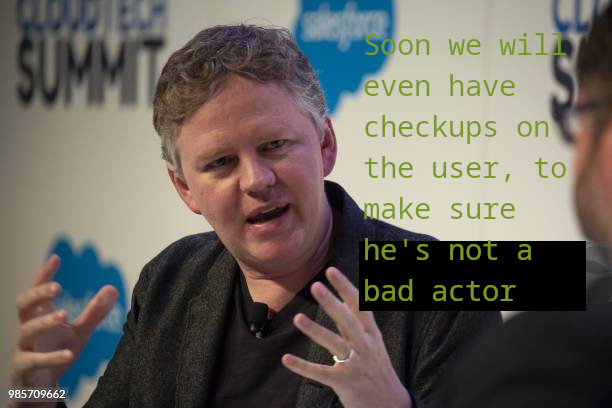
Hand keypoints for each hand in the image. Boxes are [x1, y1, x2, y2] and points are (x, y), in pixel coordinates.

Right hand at [11, 255, 117, 390]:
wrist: (40, 389)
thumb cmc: (56, 352)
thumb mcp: (79, 332)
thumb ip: (94, 312)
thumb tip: (112, 288)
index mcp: (39, 315)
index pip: (37, 290)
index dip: (44, 274)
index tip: (56, 258)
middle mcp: (27, 328)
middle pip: (23, 305)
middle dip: (37, 293)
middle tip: (58, 287)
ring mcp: (23, 348)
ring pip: (25, 330)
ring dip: (43, 321)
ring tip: (63, 315)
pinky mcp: (24, 369)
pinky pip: (33, 361)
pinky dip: (51, 358)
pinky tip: (67, 355)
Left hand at [281, 267, 411, 407]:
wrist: (390, 404)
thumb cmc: (376, 367)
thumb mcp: (372, 341)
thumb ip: (357, 321)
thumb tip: (343, 298)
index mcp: (371, 333)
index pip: (360, 306)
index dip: (345, 288)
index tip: (331, 271)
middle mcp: (365, 346)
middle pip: (348, 321)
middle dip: (332, 303)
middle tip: (315, 286)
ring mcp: (356, 364)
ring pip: (335, 345)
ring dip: (316, 331)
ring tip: (298, 317)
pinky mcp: (344, 383)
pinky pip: (321, 373)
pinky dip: (304, 366)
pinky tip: (287, 359)